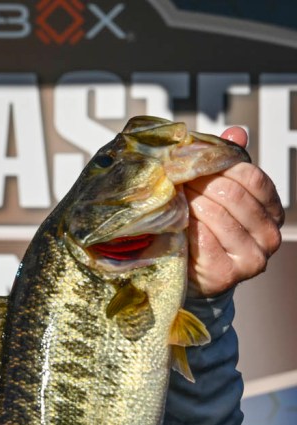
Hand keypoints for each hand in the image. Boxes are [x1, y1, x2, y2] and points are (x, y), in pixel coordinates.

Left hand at [183, 127, 283, 296]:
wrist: (194, 274)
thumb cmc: (207, 227)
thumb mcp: (220, 194)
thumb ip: (230, 165)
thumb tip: (235, 131)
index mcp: (274, 211)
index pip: (253, 178)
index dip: (221, 166)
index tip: (193, 160)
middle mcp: (270, 236)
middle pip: (233, 195)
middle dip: (200, 182)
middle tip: (174, 175)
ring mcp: (251, 259)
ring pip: (217, 216)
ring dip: (189, 201)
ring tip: (171, 194)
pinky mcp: (227, 274)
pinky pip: (203, 240)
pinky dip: (185, 226)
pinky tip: (173, 219)